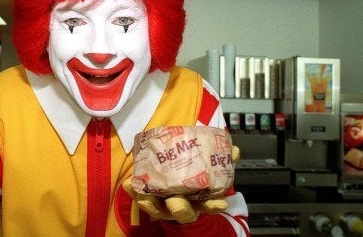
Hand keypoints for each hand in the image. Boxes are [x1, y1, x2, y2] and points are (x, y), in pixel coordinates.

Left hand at [122, 145, 239, 222]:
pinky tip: (128, 183)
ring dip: (150, 203)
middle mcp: (181, 205)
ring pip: (157, 209)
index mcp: (198, 201)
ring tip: (145, 196)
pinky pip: (139, 196)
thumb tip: (234, 151)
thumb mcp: (207, 169)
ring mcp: (163, 204)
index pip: (208, 207)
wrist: (171, 182)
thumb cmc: (189, 178)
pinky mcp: (147, 197)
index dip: (212, 206)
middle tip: (177, 202)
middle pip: (181, 212)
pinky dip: (133, 190)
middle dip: (180, 208)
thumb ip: (222, 160)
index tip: (218, 203)